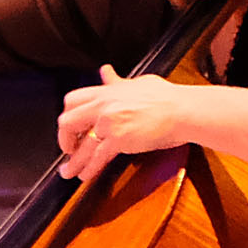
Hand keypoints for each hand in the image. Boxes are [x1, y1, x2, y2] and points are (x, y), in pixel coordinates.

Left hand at [57, 66, 198, 177]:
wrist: (183, 111)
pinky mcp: (119, 140)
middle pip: (68, 121)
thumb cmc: (167, 97)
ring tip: (67, 171)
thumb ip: (117, 81)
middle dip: (64, 138)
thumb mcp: (137, 83)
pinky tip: (85, 175)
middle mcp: (103, 106)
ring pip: (82, 145)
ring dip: (73, 161)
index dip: (68, 114)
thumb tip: (106, 72)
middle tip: (67, 149)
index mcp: (106, 91)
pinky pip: (98, 157)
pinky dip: (89, 168)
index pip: (73, 100)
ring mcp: (110, 123)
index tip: (70, 126)